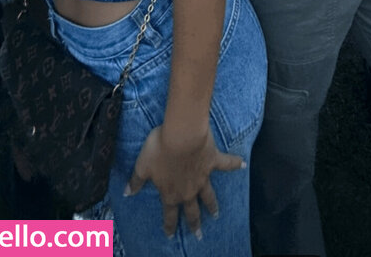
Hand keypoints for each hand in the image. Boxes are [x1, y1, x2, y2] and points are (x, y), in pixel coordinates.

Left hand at [125, 125, 244, 239]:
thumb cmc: (160, 149)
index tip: (170, 235)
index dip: (169, 225)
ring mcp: (202, 177)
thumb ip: (136, 180)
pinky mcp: (213, 161)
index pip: (170, 213)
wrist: (182, 135)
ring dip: (212, 206)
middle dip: (194, 223)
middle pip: (192, 210)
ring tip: (216, 215)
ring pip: (209, 196)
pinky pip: (226, 164)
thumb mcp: (142, 165)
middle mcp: (188, 190)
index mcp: (170, 193)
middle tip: (198, 235)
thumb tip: (127, 193)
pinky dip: (235, 164)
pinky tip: (243, 165)